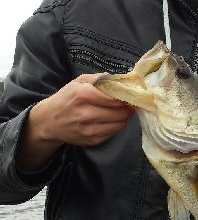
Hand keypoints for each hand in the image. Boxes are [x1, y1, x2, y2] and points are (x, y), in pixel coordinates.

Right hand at [17, 74, 134, 170]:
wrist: (48, 122)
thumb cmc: (65, 99)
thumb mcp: (78, 82)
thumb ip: (99, 78)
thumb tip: (118, 80)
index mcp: (83, 95)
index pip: (115, 98)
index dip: (125, 96)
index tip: (127, 94)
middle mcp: (86, 114)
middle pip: (121, 112)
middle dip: (127, 107)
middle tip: (126, 103)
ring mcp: (89, 130)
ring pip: (120, 124)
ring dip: (122, 117)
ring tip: (117, 111)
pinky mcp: (92, 141)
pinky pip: (113, 133)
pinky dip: (114, 126)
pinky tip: (107, 120)